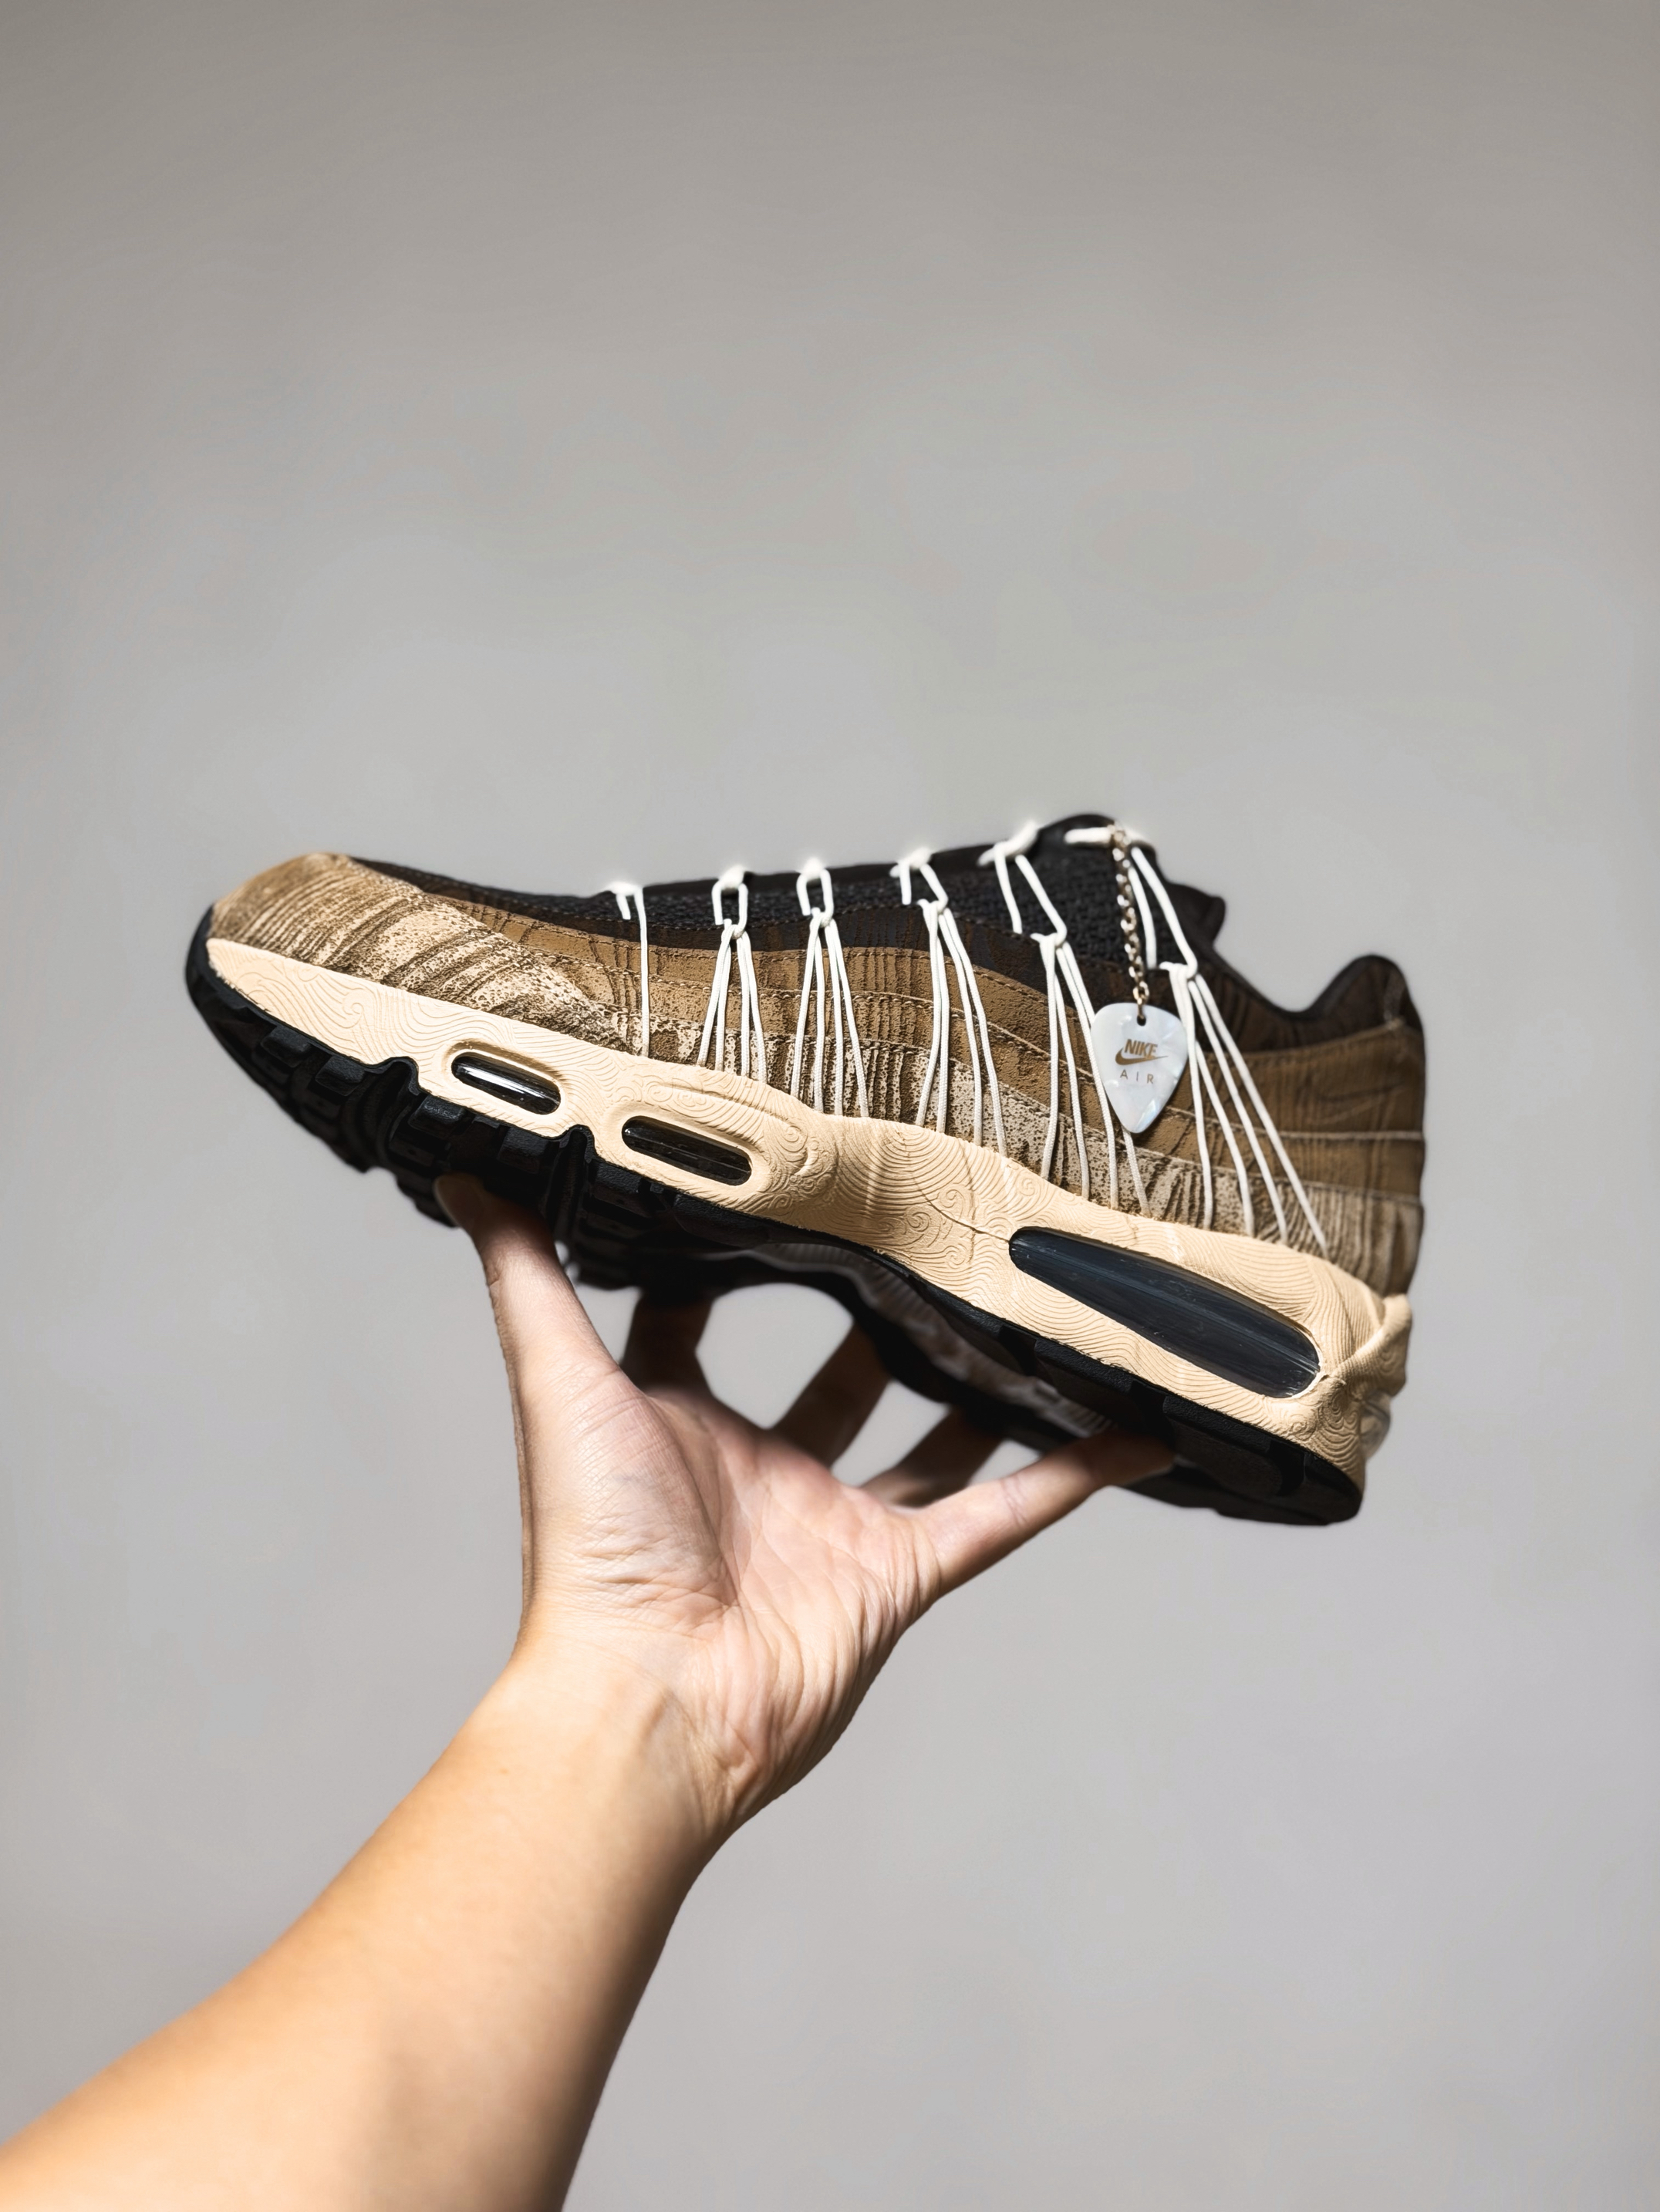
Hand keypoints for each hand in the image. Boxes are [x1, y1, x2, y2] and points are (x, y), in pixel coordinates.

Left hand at [437, 1177, 1171, 1846]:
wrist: (648, 1703)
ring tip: (1030, 1314)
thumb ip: (525, 1275)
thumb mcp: (559, 1381)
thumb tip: (458, 1166)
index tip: (772, 1184)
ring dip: (979, 1387)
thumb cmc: (590, 1553)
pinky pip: (1004, 1515)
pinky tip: (1132, 1430)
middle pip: (832, 1377)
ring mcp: (836, 1524)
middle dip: (873, 1313)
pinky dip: (1071, 1476)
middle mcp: (759, 1470)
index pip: (697, 1320)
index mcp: (674, 1423)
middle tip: (927, 1231)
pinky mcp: (902, 1575)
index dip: (725, 1258)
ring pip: (930, 1440)